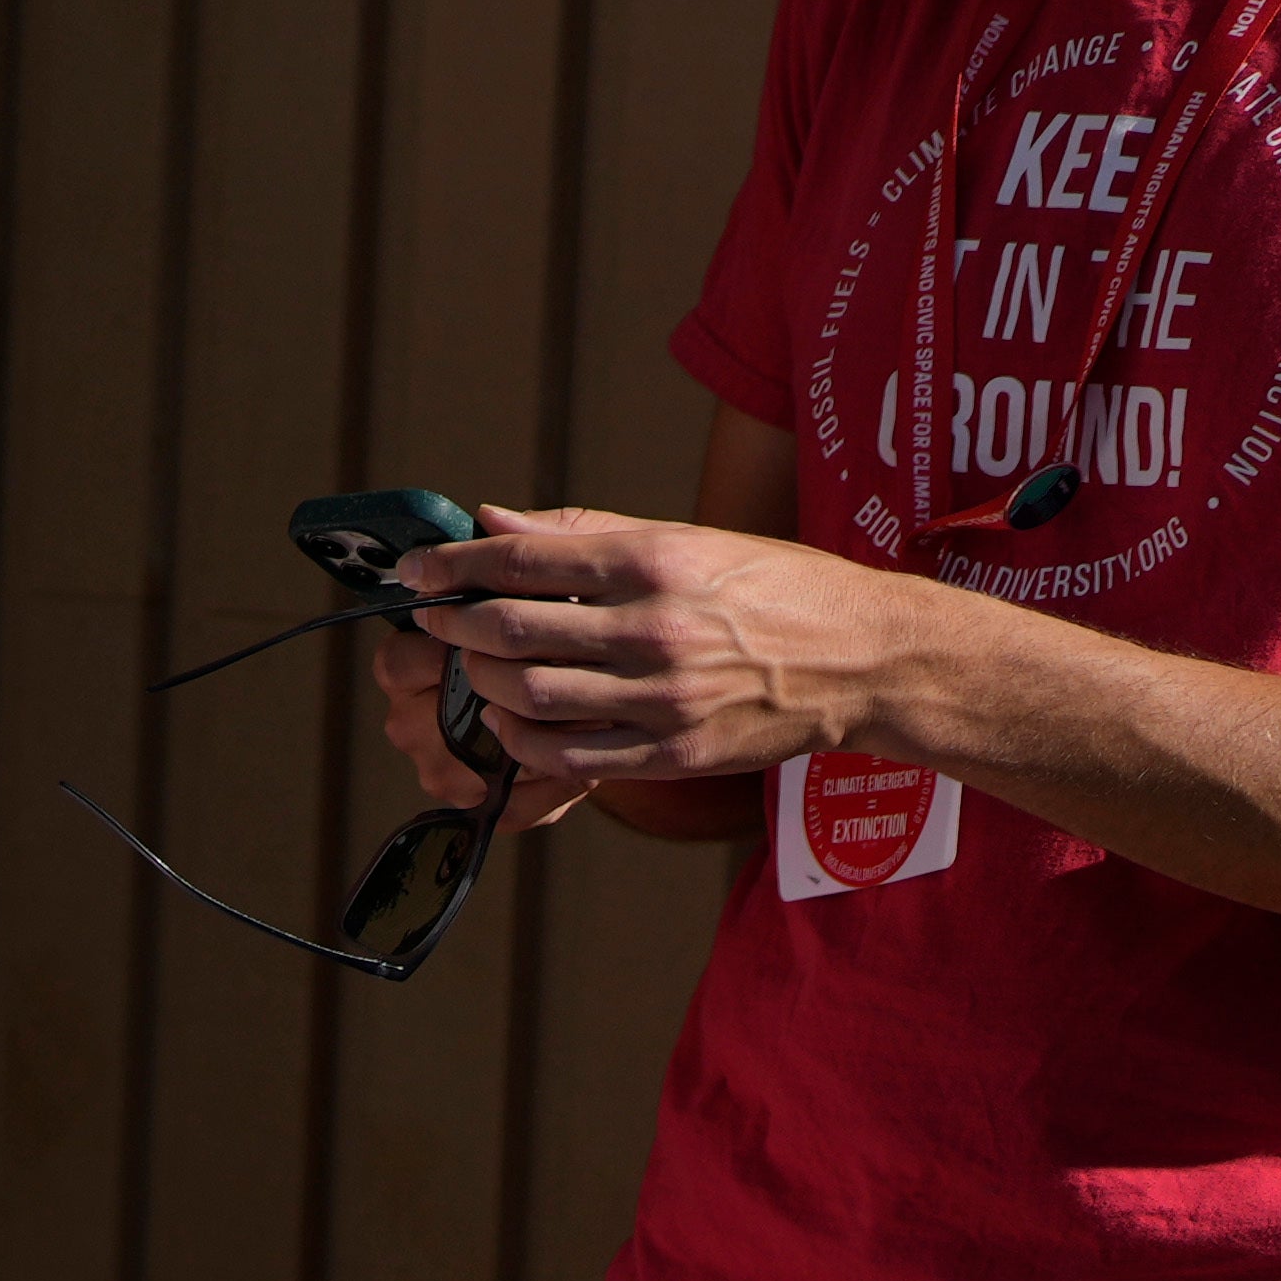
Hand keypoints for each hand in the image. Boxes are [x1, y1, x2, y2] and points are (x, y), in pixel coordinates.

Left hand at [399, 506, 923, 819]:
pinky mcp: (671, 753)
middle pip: (510, 633)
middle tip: (438, 624)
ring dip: (482, 686)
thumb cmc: (773, 588)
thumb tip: (492, 522)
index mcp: (655, 563)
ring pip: (526, 699)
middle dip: (455, 628)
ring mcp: (661, 698)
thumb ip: (584, 533)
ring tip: (478, 670)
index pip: (522, 561)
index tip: (417, 573)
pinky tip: (515, 723)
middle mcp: (654, 629)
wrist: (863, 658)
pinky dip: (521, 743)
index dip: (452, 568)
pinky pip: (565, 758)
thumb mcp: (688, 539)